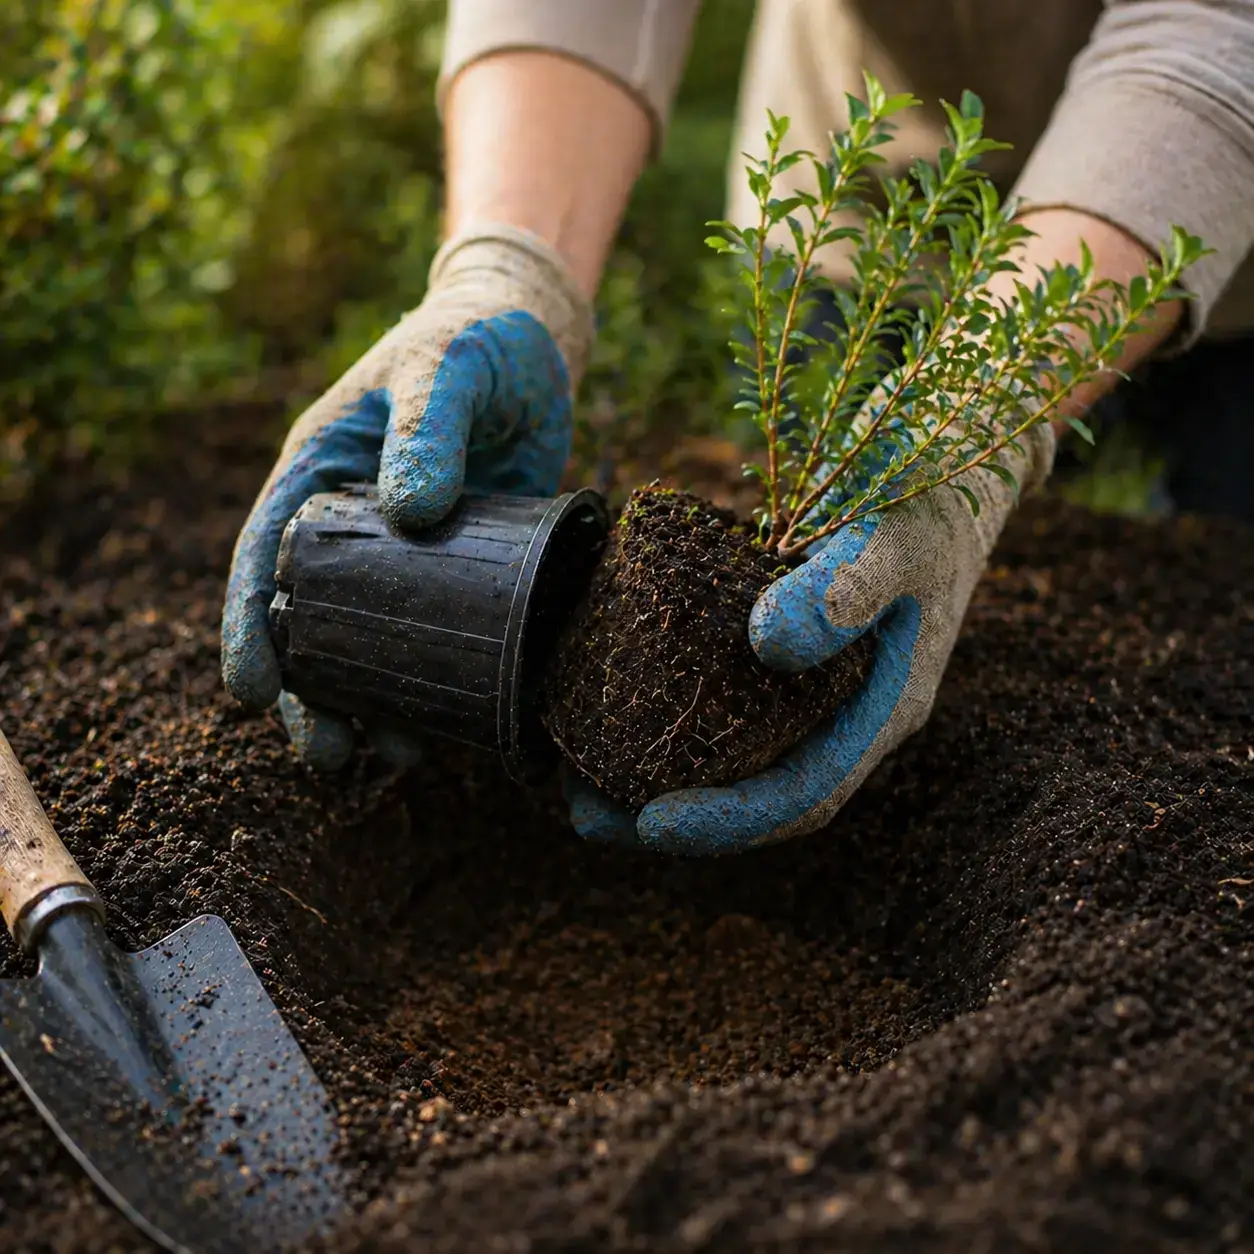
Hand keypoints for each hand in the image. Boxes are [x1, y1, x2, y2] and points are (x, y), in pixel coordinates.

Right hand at [221, 225, 592, 769]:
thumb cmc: (473, 344)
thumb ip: (427, 429)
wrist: (533, 346)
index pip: (264, 555)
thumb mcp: (446, 370)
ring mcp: (410, 556)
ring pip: (375, 640)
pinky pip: (441, 632)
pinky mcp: (466, 571)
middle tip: (328, 754)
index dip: (250, 625)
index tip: (250, 691)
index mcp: (320, 472)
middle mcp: (354, 525)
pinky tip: (449, 723)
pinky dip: (438, 677)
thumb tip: (411, 512)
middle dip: (313, 691)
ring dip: (375, 699)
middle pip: (313, 619)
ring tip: (390, 755)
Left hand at [566, 422, 1055, 854]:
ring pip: (741, 758)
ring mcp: (821, 688)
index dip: (728, 820)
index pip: (805, 793)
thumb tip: (768, 645)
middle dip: (677, 817)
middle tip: (584, 812)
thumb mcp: (895, 532)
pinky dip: (674, 716)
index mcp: (885, 707)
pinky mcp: (790, 656)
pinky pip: (729, 706)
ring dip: (665, 775)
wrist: (948, 460)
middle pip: (763, 794)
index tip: (649, 823)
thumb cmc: (928, 490)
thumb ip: (845, 588)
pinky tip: (615, 702)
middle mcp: (850, 713)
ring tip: (579, 776)